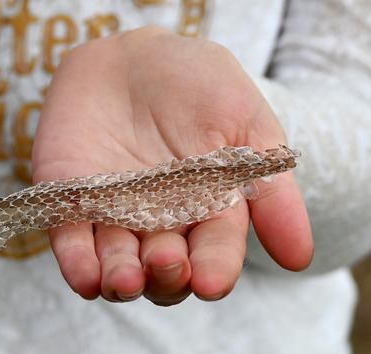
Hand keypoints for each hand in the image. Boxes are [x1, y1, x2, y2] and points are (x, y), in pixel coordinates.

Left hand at [33, 27, 312, 304]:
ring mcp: (112, 220)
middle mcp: (161, 228)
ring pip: (117, 267)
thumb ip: (270, 187)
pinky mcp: (69, 206)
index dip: (215, 270)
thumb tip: (301, 259)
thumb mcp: (243, 122)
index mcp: (208, 214)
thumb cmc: (196, 86)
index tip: (212, 281)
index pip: (214, 254)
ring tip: (126, 279)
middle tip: (168, 260)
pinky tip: (87, 276)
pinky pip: (70, 244)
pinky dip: (76, 264)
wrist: (131, 55)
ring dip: (121, 281)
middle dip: (167, 276)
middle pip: (165, 273)